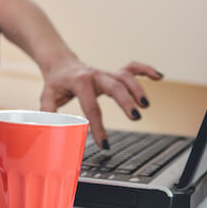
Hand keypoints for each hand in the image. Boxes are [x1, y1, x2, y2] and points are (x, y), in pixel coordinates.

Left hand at [38, 59, 162, 148]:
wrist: (60, 63)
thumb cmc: (56, 82)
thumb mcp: (47, 96)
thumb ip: (49, 113)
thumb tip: (49, 131)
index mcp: (79, 82)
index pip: (91, 106)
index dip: (98, 126)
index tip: (104, 144)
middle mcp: (96, 75)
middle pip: (114, 86)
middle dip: (125, 101)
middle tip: (135, 117)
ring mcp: (106, 73)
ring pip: (125, 77)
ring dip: (138, 88)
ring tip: (146, 105)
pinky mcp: (113, 72)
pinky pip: (132, 67)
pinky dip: (146, 70)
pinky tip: (159, 76)